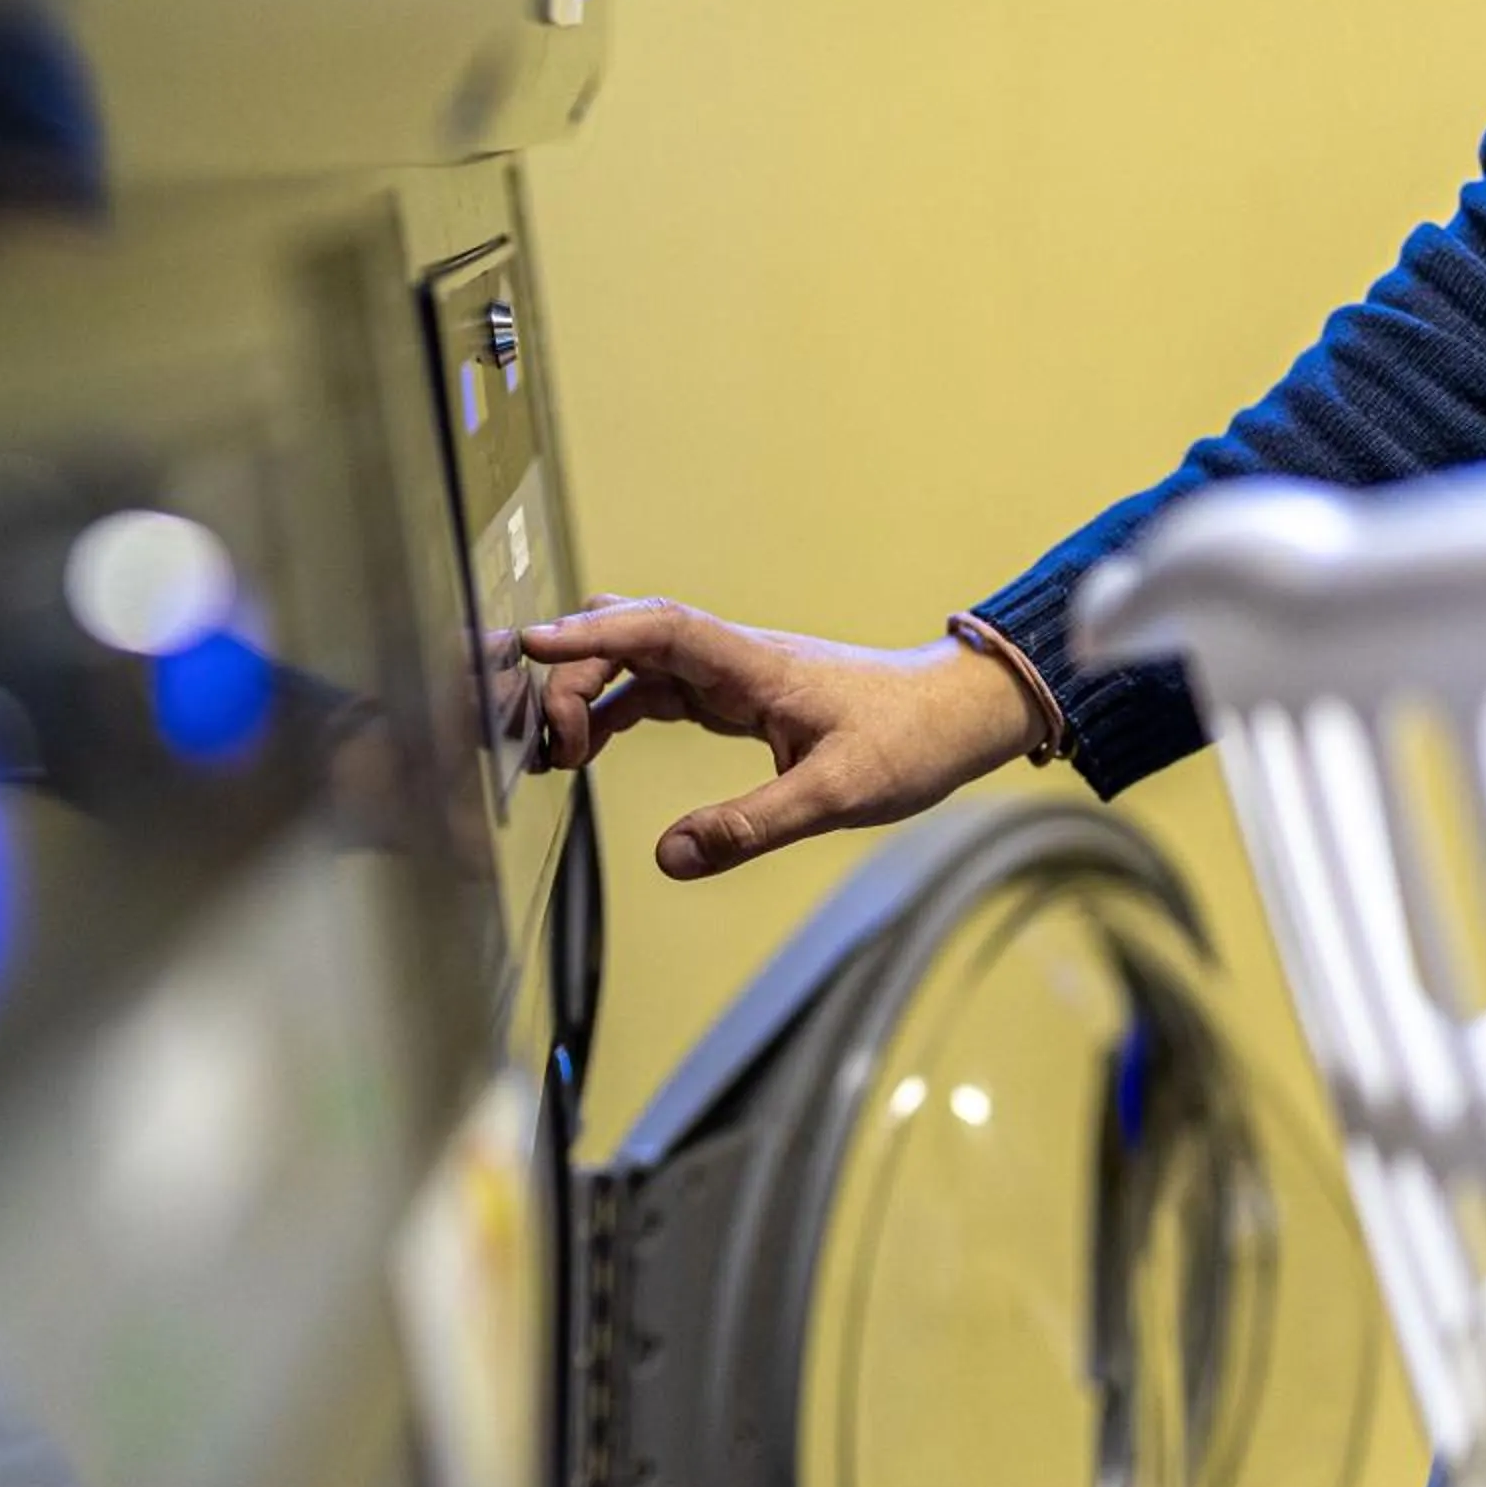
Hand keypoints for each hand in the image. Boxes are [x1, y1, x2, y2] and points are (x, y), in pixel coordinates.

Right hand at [522, 597, 1043, 878]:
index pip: (659, 629)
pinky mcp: (735, 696)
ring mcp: (732, 673)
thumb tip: (668, 857)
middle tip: (550, 743)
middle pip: (630, 634)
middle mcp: (734, 658)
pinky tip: (591, 748)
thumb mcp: (836, 796)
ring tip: (558, 756)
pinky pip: (656, 689)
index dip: (592, 635)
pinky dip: (614, 711)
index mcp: (755, 665)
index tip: (530, 645)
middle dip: (575, 670)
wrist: (955, 717)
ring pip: (637, 660)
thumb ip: (750, 827)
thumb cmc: (909, 742)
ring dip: (589, 693)